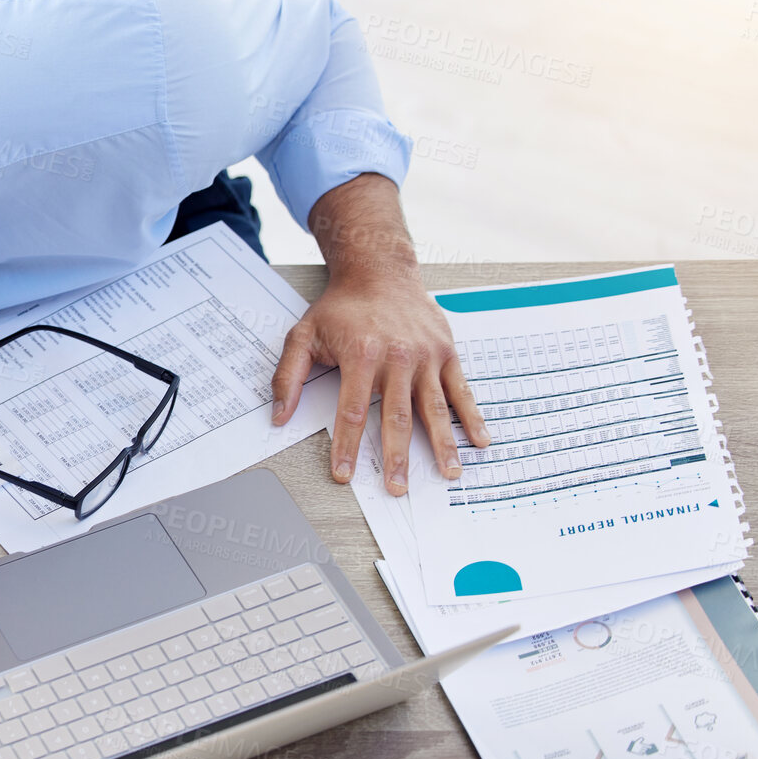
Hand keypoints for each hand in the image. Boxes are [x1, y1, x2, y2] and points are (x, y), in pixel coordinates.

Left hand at [270, 271, 489, 495]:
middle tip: (398, 488)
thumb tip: (278, 415)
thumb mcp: (304, 335)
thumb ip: (289, 377)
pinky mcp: (446, 352)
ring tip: (448, 473)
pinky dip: (471, 417)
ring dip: (442, 444)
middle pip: (397, 417)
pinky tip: (479, 441)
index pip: (352, 412)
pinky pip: (461, 390)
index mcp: (361, 355)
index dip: (347, 447)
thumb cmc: (342, 306)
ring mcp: (426, 356)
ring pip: (434, 408)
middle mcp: (397, 357)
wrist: (379, 270)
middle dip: (397, 457)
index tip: (344, 475)